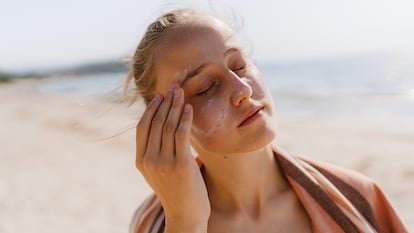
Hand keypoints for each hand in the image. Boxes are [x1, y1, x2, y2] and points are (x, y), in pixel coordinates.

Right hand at [135, 84, 209, 231]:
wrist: (185, 215)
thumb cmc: (176, 191)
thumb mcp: (158, 172)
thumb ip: (156, 152)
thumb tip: (162, 128)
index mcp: (140, 160)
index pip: (142, 127)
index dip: (151, 108)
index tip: (160, 95)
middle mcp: (149, 160)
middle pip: (156, 123)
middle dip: (165, 102)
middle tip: (173, 86)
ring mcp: (163, 162)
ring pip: (168, 126)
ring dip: (176, 106)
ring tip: (181, 92)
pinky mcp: (180, 164)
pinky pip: (181, 134)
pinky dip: (185, 118)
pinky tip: (189, 108)